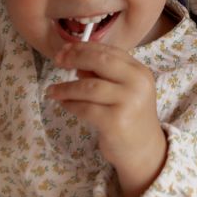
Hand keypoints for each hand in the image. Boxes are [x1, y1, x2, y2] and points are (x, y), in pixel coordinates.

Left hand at [47, 41, 166, 196]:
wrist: (143, 149)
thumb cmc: (130, 116)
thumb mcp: (122, 90)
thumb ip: (103, 74)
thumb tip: (75, 61)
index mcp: (140, 71)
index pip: (110, 51)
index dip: (85, 47)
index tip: (65, 49)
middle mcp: (137, 83)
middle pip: (100, 61)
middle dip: (75, 58)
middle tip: (57, 61)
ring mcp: (128, 102)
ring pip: (89, 87)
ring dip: (66, 87)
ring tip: (53, 90)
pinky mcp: (115, 122)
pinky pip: (85, 108)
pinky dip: (71, 104)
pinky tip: (63, 104)